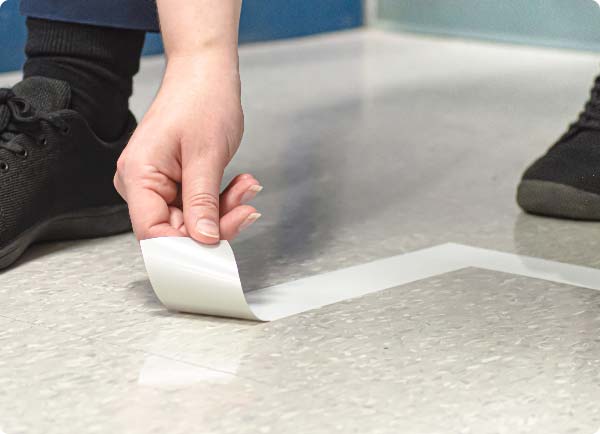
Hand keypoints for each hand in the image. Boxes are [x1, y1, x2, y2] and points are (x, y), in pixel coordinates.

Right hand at [114, 56, 260, 242]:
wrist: (206, 74)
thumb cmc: (201, 100)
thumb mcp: (207, 156)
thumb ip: (203, 202)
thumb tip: (203, 239)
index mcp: (137, 176)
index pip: (152, 233)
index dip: (184, 249)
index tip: (215, 253)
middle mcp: (141, 183)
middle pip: (176, 229)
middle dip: (216, 223)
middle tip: (246, 209)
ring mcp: (157, 183)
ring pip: (192, 219)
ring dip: (224, 209)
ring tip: (246, 187)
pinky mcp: (175, 182)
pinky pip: (199, 204)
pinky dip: (222, 200)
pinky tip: (241, 184)